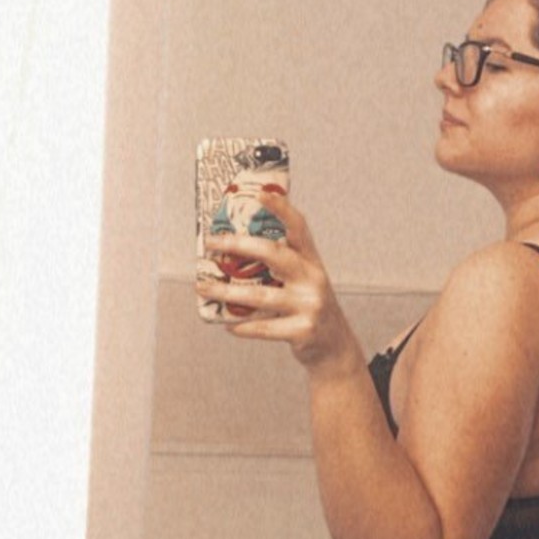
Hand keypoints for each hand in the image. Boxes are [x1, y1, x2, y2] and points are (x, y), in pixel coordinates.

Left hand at [197, 192, 351, 370]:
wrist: (334, 344)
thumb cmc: (308, 306)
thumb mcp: (304, 279)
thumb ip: (280, 265)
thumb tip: (233, 247)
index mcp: (312, 261)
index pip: (299, 228)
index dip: (281, 209)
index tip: (261, 194)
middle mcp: (313, 279)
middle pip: (274, 255)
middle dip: (239, 246)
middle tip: (212, 243)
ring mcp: (310, 305)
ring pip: (260, 296)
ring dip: (227, 291)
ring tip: (204, 287)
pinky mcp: (303, 331)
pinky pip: (265, 327)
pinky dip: (243, 326)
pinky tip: (228, 325)